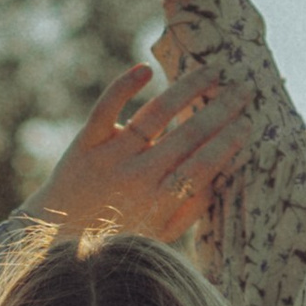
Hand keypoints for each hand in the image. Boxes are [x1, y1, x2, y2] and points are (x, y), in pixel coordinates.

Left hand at [28, 62, 251, 245]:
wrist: (57, 237)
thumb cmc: (118, 237)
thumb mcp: (160, 235)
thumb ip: (191, 209)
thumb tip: (221, 176)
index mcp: (160, 202)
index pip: (204, 164)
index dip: (228, 141)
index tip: (249, 122)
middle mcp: (138, 176)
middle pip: (189, 134)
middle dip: (222, 108)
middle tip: (245, 89)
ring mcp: (111, 156)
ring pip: (157, 113)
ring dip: (189, 88)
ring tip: (212, 70)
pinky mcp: (86, 142)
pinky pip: (107, 108)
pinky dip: (125, 85)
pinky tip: (147, 68)